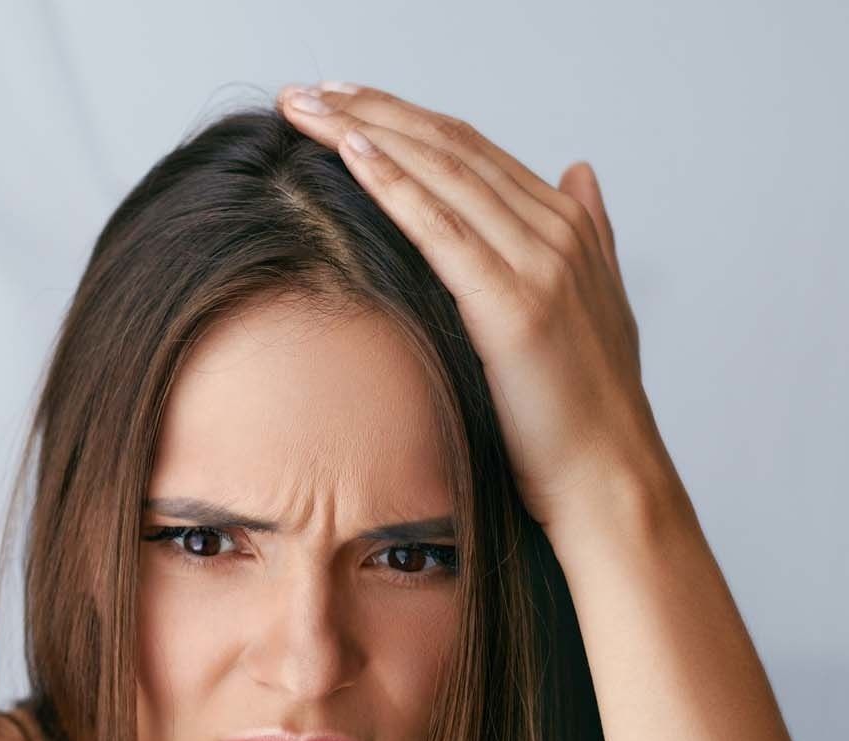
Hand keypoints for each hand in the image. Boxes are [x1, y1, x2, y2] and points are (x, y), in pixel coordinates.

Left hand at [276, 81, 670, 536]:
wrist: (608, 478)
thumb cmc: (582, 412)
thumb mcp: (588, 308)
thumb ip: (585, 234)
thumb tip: (579, 172)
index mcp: (564, 227)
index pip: (469, 150)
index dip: (403, 118)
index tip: (342, 100)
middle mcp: (555, 229)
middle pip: (449, 146)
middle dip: (371, 110)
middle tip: (304, 91)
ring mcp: (538, 263)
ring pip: (441, 172)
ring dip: (366, 130)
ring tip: (306, 107)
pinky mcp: (513, 305)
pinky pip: (440, 228)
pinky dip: (393, 183)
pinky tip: (350, 152)